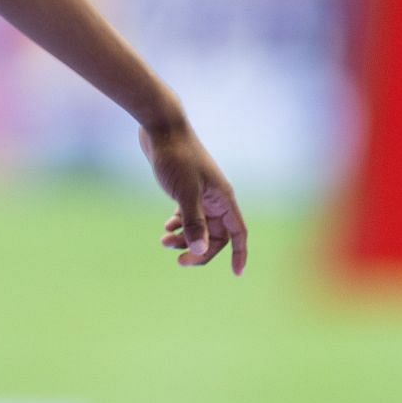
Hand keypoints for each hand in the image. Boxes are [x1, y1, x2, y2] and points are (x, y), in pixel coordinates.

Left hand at [140, 123, 247, 276]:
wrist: (161, 127)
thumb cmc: (176, 157)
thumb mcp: (184, 193)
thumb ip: (193, 222)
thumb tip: (200, 250)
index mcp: (223, 198)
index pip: (238, 232)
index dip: (240, 254)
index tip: (236, 274)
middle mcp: (215, 197)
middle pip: (216, 235)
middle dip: (200, 249)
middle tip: (179, 260)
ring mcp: (201, 193)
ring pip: (199, 226)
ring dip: (185, 238)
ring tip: (164, 241)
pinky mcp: (186, 187)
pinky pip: (188, 215)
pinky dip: (179, 224)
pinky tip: (167, 227)